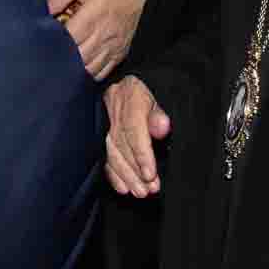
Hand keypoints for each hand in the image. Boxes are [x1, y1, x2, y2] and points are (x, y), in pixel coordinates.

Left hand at [47, 0, 150, 79]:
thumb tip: (45, 9)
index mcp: (93, 15)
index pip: (68, 38)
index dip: (52, 42)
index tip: (43, 39)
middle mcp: (104, 34)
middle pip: (77, 58)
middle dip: (61, 57)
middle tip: (48, 52)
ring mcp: (113, 46)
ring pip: (88, 69)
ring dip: (74, 68)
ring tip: (62, 61)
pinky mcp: (119, 53)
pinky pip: (101, 72)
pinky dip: (88, 73)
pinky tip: (80, 66)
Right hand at [104, 76, 169, 197]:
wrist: (149, 75)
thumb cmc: (162, 86)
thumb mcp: (168, 92)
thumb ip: (162, 111)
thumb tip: (162, 127)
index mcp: (131, 92)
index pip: (133, 127)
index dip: (141, 153)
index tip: (150, 174)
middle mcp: (114, 103)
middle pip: (120, 142)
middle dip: (134, 170)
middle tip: (148, 190)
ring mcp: (105, 114)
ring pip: (111, 150)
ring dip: (125, 175)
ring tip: (139, 192)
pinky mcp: (101, 125)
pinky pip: (104, 152)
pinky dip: (113, 172)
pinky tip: (122, 187)